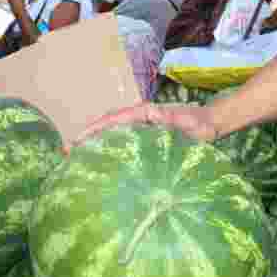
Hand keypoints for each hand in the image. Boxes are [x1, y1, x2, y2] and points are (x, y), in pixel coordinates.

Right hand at [73, 101, 218, 148]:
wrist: (211, 124)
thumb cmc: (199, 122)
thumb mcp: (185, 119)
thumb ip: (170, 116)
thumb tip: (150, 112)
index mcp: (143, 113)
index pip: (112, 120)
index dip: (92, 130)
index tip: (74, 142)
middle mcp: (138, 118)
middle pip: (106, 126)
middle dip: (86, 137)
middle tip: (65, 154)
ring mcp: (140, 128)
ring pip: (112, 134)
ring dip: (94, 144)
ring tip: (75, 160)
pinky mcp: (145, 138)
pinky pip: (123, 142)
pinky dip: (109, 149)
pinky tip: (101, 164)